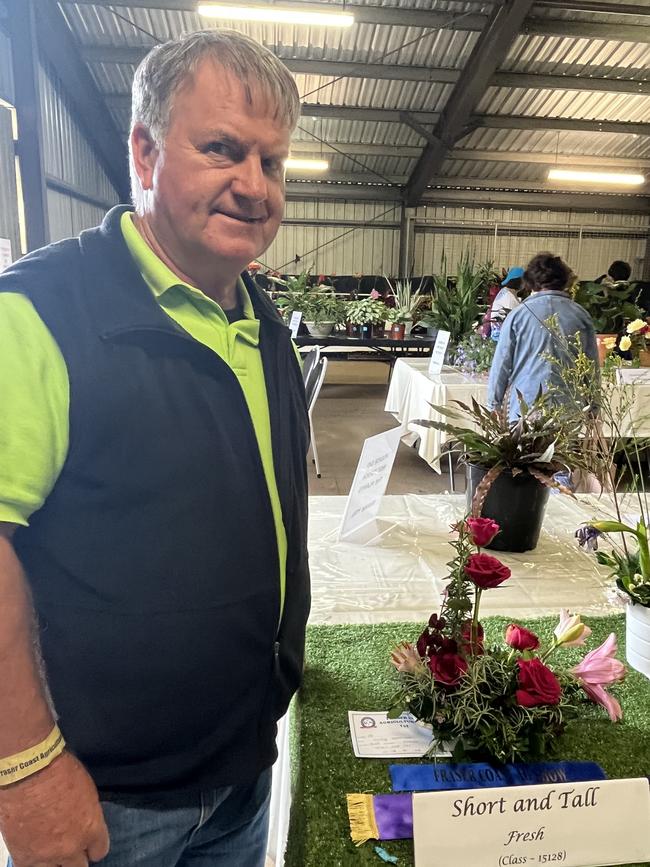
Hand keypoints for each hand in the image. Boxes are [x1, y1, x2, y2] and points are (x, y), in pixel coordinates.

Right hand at [0, 751, 109, 865]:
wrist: (29, 773)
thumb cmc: (59, 770)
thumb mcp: (86, 790)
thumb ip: (87, 812)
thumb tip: (83, 818)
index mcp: (91, 828)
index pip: (100, 850)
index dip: (94, 845)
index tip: (90, 842)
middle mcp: (72, 847)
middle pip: (80, 866)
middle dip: (77, 856)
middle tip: (71, 845)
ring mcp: (47, 856)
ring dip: (55, 860)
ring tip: (51, 847)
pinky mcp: (24, 857)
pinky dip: (33, 861)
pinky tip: (34, 850)